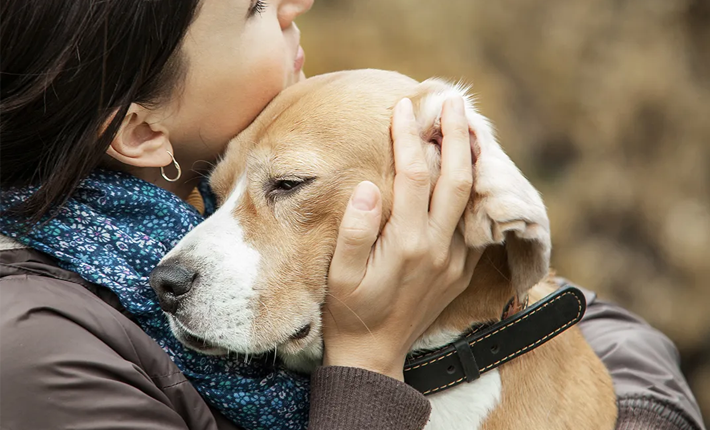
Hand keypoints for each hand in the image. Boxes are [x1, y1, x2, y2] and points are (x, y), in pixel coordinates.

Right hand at [322, 97, 481, 380]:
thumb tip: (368, 186)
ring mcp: (455, 260)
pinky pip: (475, 223)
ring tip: (470, 125)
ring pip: (472, 198)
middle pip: (456, 178)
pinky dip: (475, 191)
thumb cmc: (349, 312)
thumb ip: (354, 230)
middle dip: (455, 135)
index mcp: (407, 243)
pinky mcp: (462, 270)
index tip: (403, 107)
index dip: (409, 137)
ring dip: (472, 158)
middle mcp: (438, 248)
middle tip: (452, 100)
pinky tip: (469, 172)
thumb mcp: (339, 275)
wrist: (375, 355)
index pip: (414, 175)